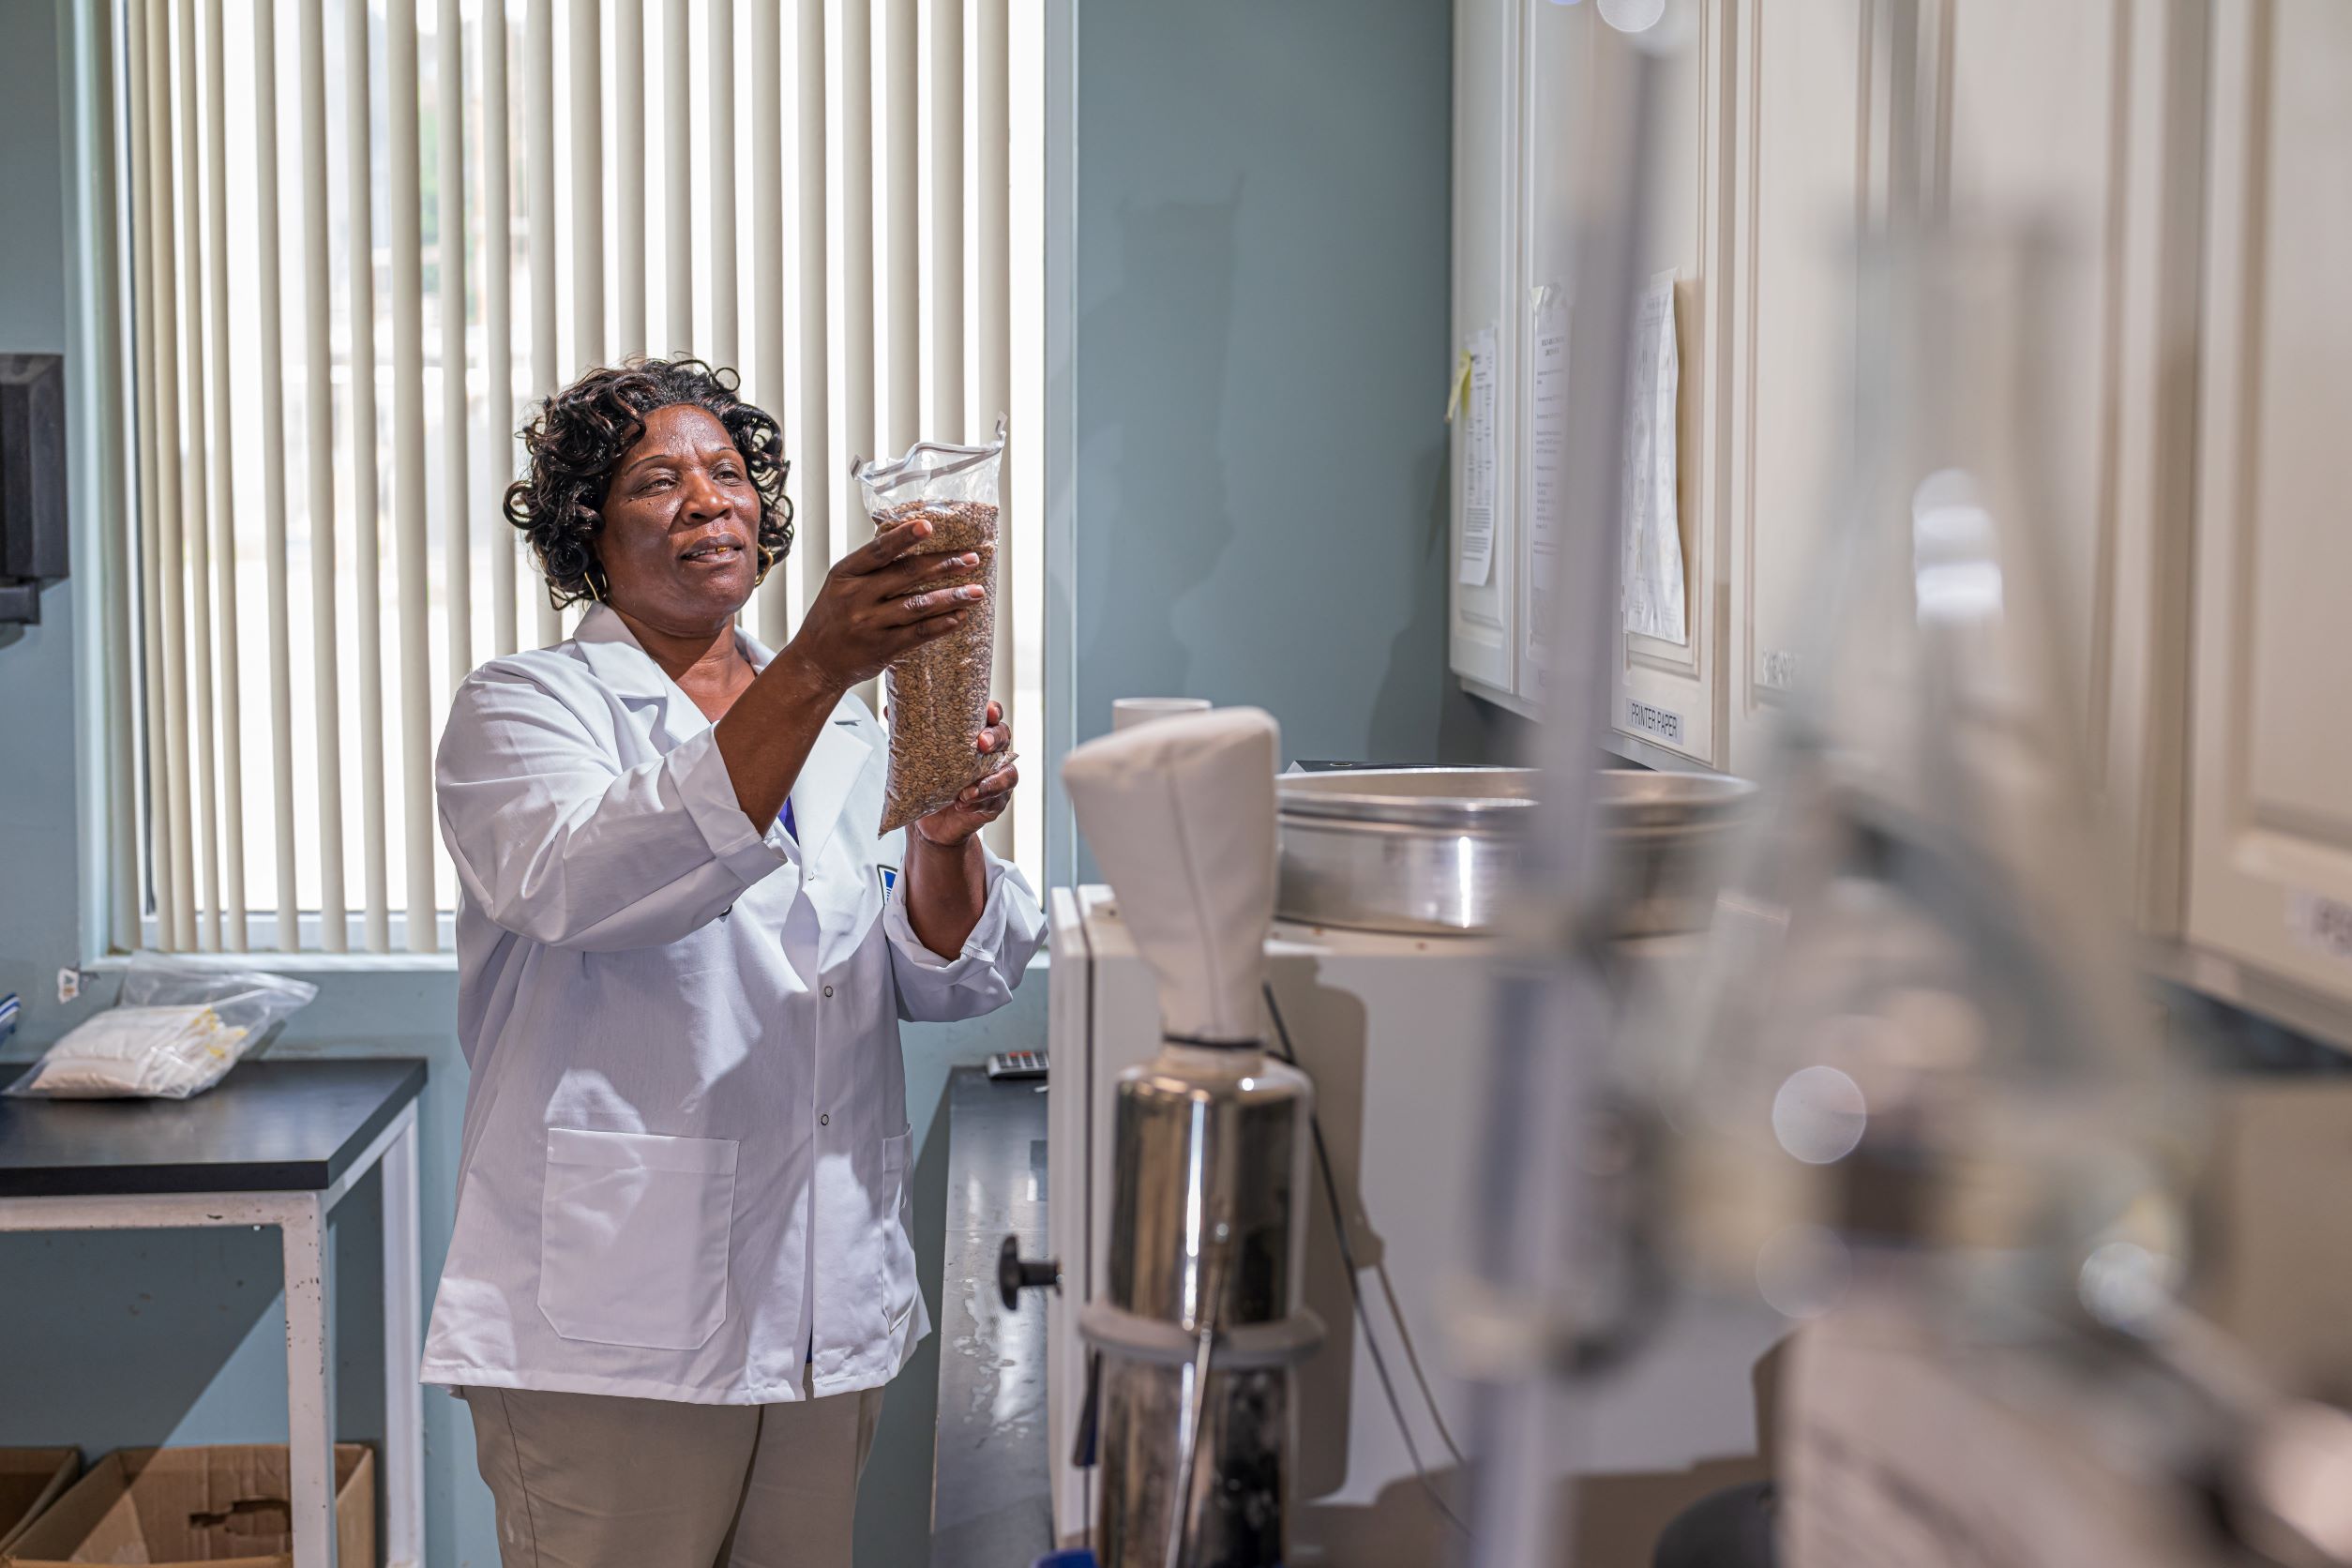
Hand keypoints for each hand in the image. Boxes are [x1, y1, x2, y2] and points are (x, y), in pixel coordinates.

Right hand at [777, 517, 987, 693]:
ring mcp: (869, 624)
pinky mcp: (882, 648)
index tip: (928, 526)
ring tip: (976, 591)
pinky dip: (941, 625)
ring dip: (951, 597)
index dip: (904, 537)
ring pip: (918, 605)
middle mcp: (856, 597)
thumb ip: (870, 568)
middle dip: (944, 565)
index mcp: (845, 575)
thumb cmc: (832, 619)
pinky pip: (917, 634)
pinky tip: (959, 617)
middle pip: (906, 575)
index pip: (878, 551)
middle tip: (971, 558)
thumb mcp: (840, 585)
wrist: (815, 663)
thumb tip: (909, 541)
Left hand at [912, 702, 1016, 847]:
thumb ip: (907, 732)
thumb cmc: (927, 781)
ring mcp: (995, 777)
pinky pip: (997, 798)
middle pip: (1004, 737)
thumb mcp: (915, 755)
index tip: (988, 711)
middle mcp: (990, 753)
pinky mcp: (995, 801)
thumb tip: (889, 709)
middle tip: (981, 744)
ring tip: (969, 789)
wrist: (928, 820)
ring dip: (992, 779)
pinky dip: (981, 800)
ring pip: (1007, 772)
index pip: (991, 715)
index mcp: (974, 733)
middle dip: (995, 738)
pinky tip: (964, 802)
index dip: (993, 711)